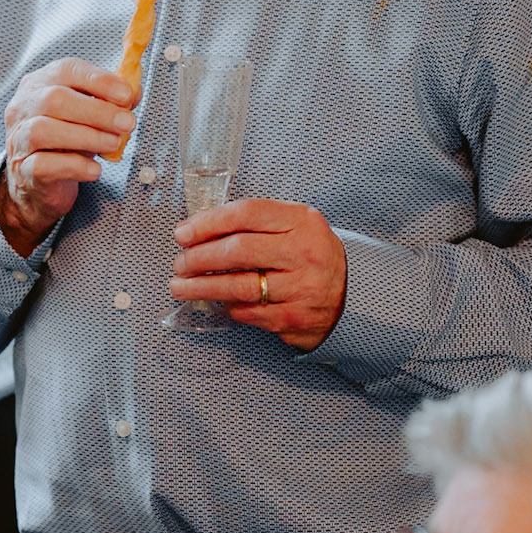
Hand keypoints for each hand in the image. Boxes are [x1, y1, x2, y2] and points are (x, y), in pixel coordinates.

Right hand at [0, 58, 134, 255]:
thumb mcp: (89, 116)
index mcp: (40, 83)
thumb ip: (110, 101)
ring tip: (114, 144)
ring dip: (86, 137)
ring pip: (43, 130)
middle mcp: (23, 106)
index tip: (127, 96)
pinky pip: (44, 165)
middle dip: (97, 111)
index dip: (99, 80)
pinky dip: (75, 166)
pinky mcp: (22, 170)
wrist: (41, 183)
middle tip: (127, 124)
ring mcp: (18, 138)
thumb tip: (133, 92)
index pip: (67, 70)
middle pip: (55, 99)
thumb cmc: (66, 141)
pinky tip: (95, 170)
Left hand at [172, 198, 347, 349]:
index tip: (183, 233)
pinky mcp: (293, 318)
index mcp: (302, 222)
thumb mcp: (295, 226)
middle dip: (200, 257)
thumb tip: (201, 230)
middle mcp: (303, 253)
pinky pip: (248, 311)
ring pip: (238, 286)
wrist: (352, 295)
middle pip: (239, 250)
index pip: (247, 214)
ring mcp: (300, 288)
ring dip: (202, 287)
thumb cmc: (311, 256)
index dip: (209, 223)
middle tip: (179, 263)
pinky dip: (227, 306)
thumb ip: (257, 223)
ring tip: (180, 286)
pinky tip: (216, 301)